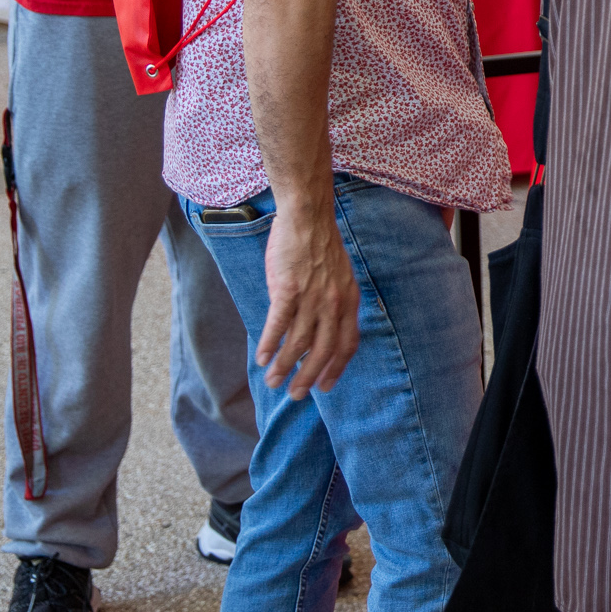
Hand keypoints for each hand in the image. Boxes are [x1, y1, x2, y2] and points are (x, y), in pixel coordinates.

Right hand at [257, 206, 358, 396]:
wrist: (307, 216)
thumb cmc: (318, 246)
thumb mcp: (339, 276)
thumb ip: (333, 303)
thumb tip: (319, 330)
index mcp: (349, 300)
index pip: (348, 343)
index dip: (337, 367)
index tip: (327, 386)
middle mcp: (333, 302)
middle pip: (323, 350)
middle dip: (308, 377)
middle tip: (296, 395)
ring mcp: (312, 296)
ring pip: (297, 343)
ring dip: (283, 366)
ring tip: (272, 382)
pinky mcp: (288, 289)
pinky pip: (278, 325)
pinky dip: (269, 345)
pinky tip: (262, 358)